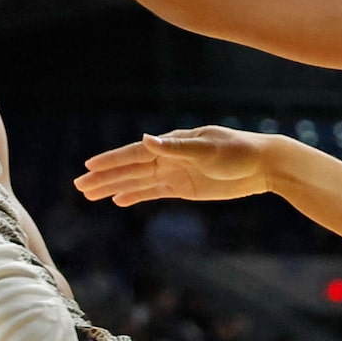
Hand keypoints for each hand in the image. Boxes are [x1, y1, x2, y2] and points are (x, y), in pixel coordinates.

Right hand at [76, 125, 285, 205]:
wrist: (263, 165)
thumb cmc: (237, 151)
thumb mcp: (207, 149)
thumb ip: (176, 147)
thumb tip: (146, 139)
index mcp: (171, 144)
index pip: (133, 154)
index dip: (110, 161)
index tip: (88, 166)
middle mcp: (168, 157)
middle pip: (129, 169)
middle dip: (104, 177)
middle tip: (78, 186)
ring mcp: (174, 173)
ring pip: (137, 182)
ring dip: (114, 187)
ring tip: (90, 194)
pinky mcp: (184, 187)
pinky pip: (153, 192)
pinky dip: (135, 196)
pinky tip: (119, 200)